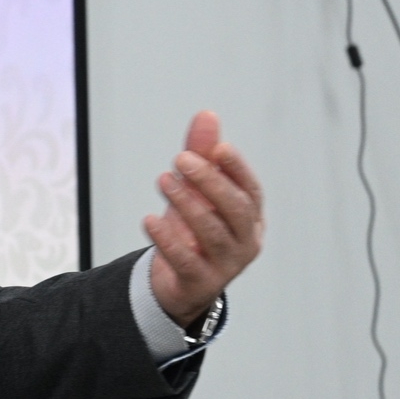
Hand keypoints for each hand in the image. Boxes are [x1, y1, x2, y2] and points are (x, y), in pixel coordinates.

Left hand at [142, 110, 263, 329]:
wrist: (179, 282)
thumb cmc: (194, 229)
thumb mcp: (197, 191)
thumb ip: (202, 155)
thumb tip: (207, 115)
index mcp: (250, 218)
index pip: (250, 190)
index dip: (237, 169)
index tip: (218, 148)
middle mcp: (245, 242)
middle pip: (235, 209)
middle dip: (209, 181)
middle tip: (180, 158)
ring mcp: (226, 266)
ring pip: (212, 233)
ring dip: (186, 204)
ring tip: (163, 180)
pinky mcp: (200, 283)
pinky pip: (186, 261)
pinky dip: (167, 239)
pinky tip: (149, 219)